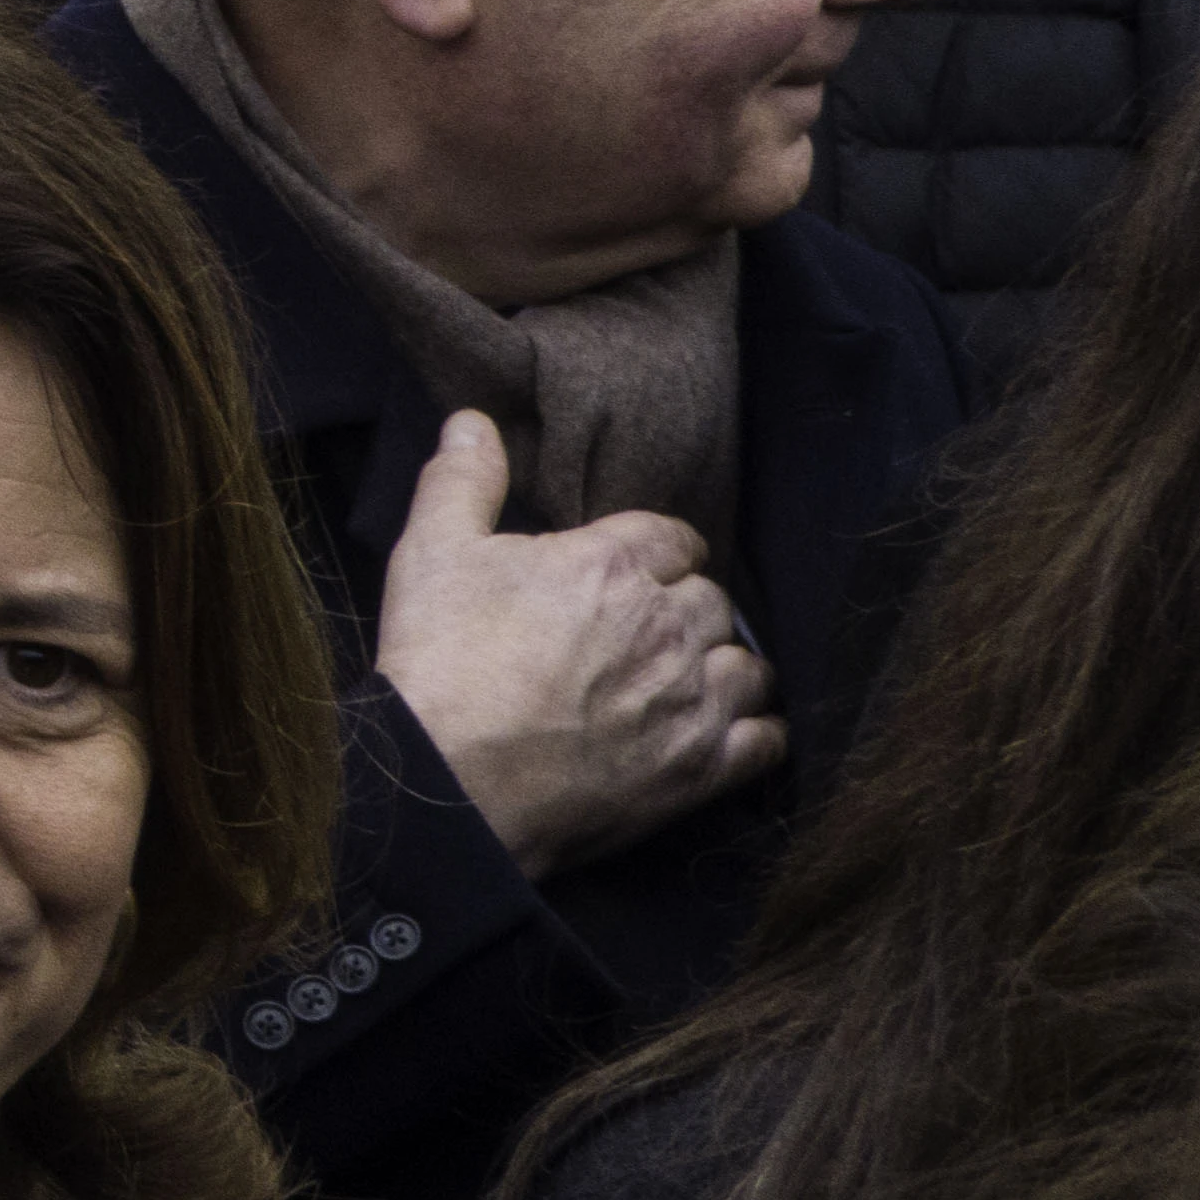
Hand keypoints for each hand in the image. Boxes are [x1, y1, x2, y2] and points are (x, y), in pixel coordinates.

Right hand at [378, 415, 775, 875]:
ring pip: (749, 667)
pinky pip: (767, 741)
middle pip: (713, 599)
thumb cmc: (440, 661)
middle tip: (648, 630)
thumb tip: (472, 420)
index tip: (635, 570)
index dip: (656, 551)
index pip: (673, 537)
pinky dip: (756, 732)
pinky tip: (729, 731)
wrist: (451, 780)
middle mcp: (666, 627)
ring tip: (691, 678)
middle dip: (686, 609)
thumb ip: (462, 480)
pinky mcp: (701, 769)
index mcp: (610, 564)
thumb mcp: (432, 552)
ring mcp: (691, 700)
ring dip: (725, 667)